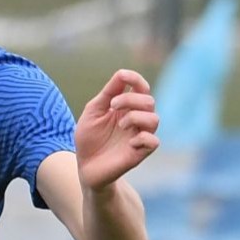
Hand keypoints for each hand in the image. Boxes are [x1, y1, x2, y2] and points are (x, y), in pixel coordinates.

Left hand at [75, 69, 159, 191]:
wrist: (85, 166)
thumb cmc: (89, 139)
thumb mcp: (94, 112)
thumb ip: (108, 93)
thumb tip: (122, 73)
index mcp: (126, 108)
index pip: (141, 88)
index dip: (135, 79)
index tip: (123, 76)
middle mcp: (137, 120)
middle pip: (148, 101)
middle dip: (130, 99)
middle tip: (112, 106)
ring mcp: (140, 136)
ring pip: (154, 119)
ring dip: (136, 117)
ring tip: (120, 125)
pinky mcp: (141, 152)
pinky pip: (153, 141)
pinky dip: (142, 138)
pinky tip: (129, 142)